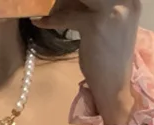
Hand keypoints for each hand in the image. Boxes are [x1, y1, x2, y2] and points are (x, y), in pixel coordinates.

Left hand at [35, 1, 141, 124]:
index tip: (64, 3)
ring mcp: (111, 9)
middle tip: (55, 7)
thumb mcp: (107, 23)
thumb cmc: (109, 58)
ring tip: (50, 14)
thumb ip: (94, 6)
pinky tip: (39, 22)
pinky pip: (66, 16)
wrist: (114, 87)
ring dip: (58, 4)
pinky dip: (50, 19)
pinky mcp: (94, 24)